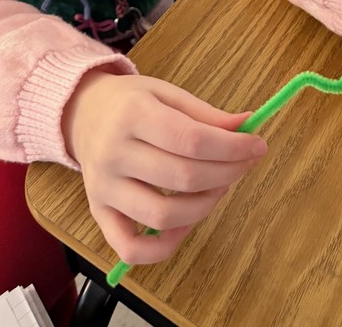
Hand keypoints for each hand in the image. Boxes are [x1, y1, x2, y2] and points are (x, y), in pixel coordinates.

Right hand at [62, 72, 266, 265]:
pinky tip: (185, 224)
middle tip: (245, 164)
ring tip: (219, 187)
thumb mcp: (167, 93)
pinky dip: (163, 247)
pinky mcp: (98, 213)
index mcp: (132, 114)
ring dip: (204, 207)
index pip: (191, 140)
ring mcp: (103, 188)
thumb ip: (206, 114)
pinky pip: (130, 248)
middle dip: (226, 174)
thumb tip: (246, 125)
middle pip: (182, 178)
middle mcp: (113, 153)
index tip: (257, 146)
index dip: (232, 148)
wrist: (83, 113)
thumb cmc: (130, 102)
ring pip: (162, 216)